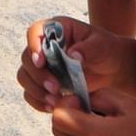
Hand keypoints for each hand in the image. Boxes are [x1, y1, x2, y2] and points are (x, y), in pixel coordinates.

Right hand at [17, 17, 135, 110]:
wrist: (111, 68)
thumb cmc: (106, 50)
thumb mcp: (102, 46)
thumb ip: (89, 48)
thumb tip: (72, 54)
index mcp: (57, 29)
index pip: (35, 31)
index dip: (33, 45)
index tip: (41, 62)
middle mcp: (44, 45)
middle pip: (26, 57)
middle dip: (38, 75)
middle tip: (56, 88)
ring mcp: (42, 65)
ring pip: (25, 76)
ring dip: (36, 90)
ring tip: (55, 100)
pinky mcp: (43, 82)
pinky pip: (31, 93)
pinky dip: (38, 101)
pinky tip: (52, 106)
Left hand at [51, 87, 135, 135]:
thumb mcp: (130, 105)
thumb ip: (101, 96)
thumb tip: (83, 99)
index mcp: (95, 134)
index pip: (58, 117)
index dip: (66, 105)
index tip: (82, 102)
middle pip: (58, 133)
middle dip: (68, 119)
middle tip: (89, 115)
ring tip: (93, 133)